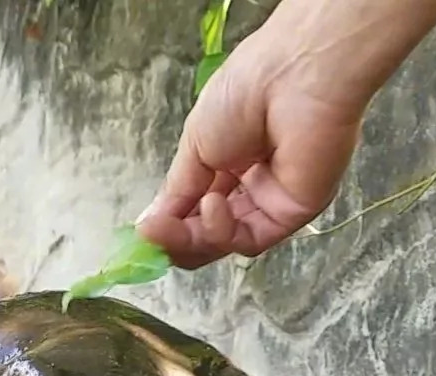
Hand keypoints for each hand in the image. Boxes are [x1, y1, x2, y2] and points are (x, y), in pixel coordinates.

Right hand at [135, 33, 365, 267]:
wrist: (291, 74)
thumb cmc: (246, 90)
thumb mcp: (195, 144)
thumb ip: (176, 193)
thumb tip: (147, 227)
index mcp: (228, 166)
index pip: (194, 214)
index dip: (168, 226)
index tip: (143, 233)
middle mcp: (250, 189)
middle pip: (206, 236)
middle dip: (175, 240)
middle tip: (151, 235)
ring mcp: (271, 204)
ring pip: (224, 243)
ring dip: (192, 238)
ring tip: (172, 222)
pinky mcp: (291, 214)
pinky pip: (248, 240)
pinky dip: (222, 231)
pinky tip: (211, 203)